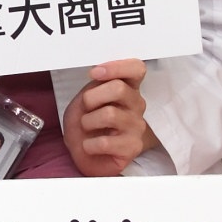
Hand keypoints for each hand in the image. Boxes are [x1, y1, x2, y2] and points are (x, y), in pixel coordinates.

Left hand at [62, 59, 151, 176]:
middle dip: (91, 97)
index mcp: (128, 88)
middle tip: (85, 108)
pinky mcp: (133, 147)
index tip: (94, 73)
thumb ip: (96, 85)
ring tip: (87, 128)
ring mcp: (137, 126)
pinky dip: (89, 145)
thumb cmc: (86, 124)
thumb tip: (98, 71)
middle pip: (119, 88)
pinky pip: (106, 142)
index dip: (116, 67)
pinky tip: (90, 146)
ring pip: (109, 114)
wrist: (84, 154)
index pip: (136, 68)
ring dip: (87, 122)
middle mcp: (137, 105)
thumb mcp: (85, 99)